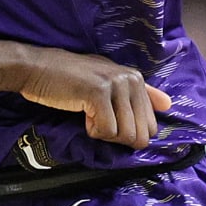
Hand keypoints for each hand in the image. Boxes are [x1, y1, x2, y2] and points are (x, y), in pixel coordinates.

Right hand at [17, 50, 170, 147]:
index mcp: (136, 79)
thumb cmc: (69, 78)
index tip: (108, 119)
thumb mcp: (108, 80)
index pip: (150, 125)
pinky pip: (107, 131)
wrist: (36, 69)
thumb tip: (168, 104)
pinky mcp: (98, 93)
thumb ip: (139, 92)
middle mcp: (130, 79)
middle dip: (118, 136)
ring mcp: (115, 85)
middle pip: (140, 134)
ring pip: (125, 135)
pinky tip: (81, 113)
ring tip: (88, 114)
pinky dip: (91, 130)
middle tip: (98, 120)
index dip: (127, 132)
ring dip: (103, 133)